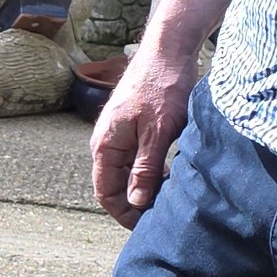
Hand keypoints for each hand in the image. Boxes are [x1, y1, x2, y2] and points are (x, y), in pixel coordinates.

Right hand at [90, 48, 194, 226]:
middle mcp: (106, 142)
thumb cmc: (162, 87)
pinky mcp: (133, 126)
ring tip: (168, 198)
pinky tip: (171, 174)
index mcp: (105, 146)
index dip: (124, 214)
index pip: (105, 192)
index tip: (146, 226)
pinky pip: (136, 158)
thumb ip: (146, 169)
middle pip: (114, 184)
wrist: (167, 50)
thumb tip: (136, 202)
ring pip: (126, 172)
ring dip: (144, 187)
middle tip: (161, 216)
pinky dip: (150, 171)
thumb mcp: (159, 133)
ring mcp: (119, 134)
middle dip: (134, 203)